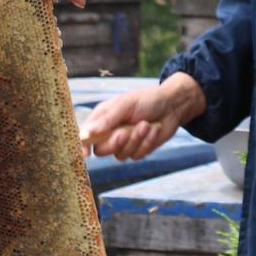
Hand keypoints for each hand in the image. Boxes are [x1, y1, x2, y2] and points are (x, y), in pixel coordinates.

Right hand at [79, 76, 205, 160]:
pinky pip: (137, 155)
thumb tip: (87, 132)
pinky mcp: (138, 149)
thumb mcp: (125, 105)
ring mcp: (124, 143)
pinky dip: (146, 143)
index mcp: (102, 118)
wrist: (172, 106)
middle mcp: (110, 132)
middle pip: (102, 150)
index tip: (84, 154)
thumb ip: (106, 119)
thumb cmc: (146, 100)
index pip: (86, 136)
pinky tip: (153, 130)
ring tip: (146, 125)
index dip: (83, 146)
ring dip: (135, 141)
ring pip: (120, 155)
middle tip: (125, 132)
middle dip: (115, 143)